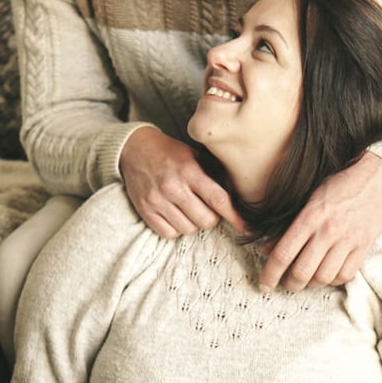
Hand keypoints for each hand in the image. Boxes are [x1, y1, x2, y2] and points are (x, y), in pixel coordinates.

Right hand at [120, 127, 244, 237]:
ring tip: (188, 208)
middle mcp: (173, 187)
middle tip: (206, 206)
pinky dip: (176, 228)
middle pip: (206, 220)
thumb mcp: (194, 155)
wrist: (134, 149)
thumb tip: (237, 199)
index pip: (218, 199)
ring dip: (193, 223)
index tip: (246, 227)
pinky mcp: (145, 210)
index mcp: (189, 171)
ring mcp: (157, 201)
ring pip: (188, 229)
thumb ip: (213, 175)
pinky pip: (169, 233)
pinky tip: (175, 214)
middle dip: (211, 217)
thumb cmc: (170, 153)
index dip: (234, 216)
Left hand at [259, 152, 381, 292]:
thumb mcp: (307, 199)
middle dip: (290, 284)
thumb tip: (265, 250)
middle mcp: (328, 230)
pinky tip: (327, 273)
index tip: (265, 284)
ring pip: (323, 278)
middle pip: (302, 272)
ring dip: (311, 284)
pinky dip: (333, 280)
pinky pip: (345, 275)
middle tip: (286, 284)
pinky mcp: (364, 246)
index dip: (270, 274)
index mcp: (310, 217)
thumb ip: (286, 226)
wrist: (374, 176)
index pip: (283, 254)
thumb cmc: (337, 185)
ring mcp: (348, 240)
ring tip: (307, 279)